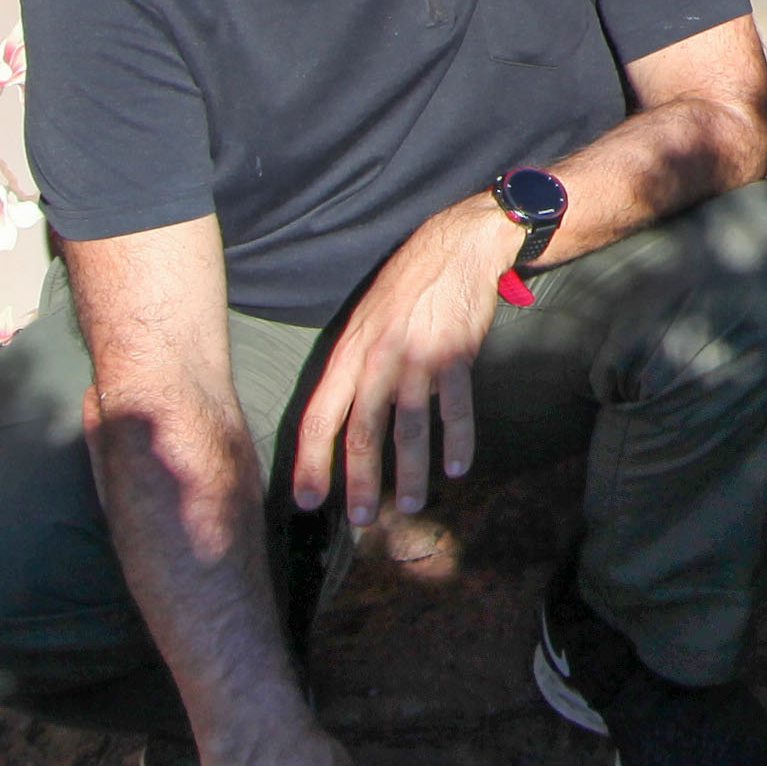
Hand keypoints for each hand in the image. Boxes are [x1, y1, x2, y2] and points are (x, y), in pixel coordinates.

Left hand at [284, 206, 505, 522]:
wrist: (457, 246)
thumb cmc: (407, 285)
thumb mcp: (366, 319)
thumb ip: (355, 366)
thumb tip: (347, 414)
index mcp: (349, 351)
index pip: (321, 415)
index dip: (311, 461)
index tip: (308, 500)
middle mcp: (378, 358)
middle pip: (363, 430)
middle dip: (361, 480)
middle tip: (363, 519)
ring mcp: (418, 357)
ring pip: (409, 427)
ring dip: (411, 472)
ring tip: (413, 504)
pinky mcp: (456, 354)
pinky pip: (455, 407)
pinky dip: (458, 440)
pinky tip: (458, 467)